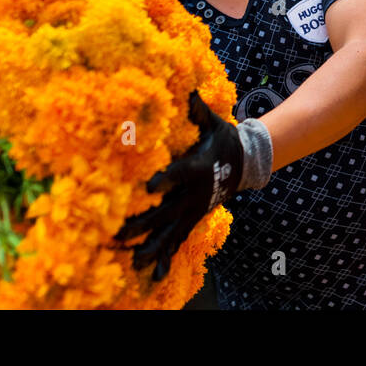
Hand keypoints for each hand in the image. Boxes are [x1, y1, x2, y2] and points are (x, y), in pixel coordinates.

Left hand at [114, 91, 243, 281]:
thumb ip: (197, 109)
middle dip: (143, 222)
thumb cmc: (223, 138)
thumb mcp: (213, 122)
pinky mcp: (194, 219)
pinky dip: (166, 257)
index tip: (148, 187)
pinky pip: (179, 240)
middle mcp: (195, 194)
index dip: (165, 180)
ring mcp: (194, 210)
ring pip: (170, 232)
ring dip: (151, 246)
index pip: (179, 175)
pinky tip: (153, 275)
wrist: (246, 163)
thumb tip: (188, 90)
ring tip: (132, 260)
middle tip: (119, 232)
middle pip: (166, 210)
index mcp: (198, 168)